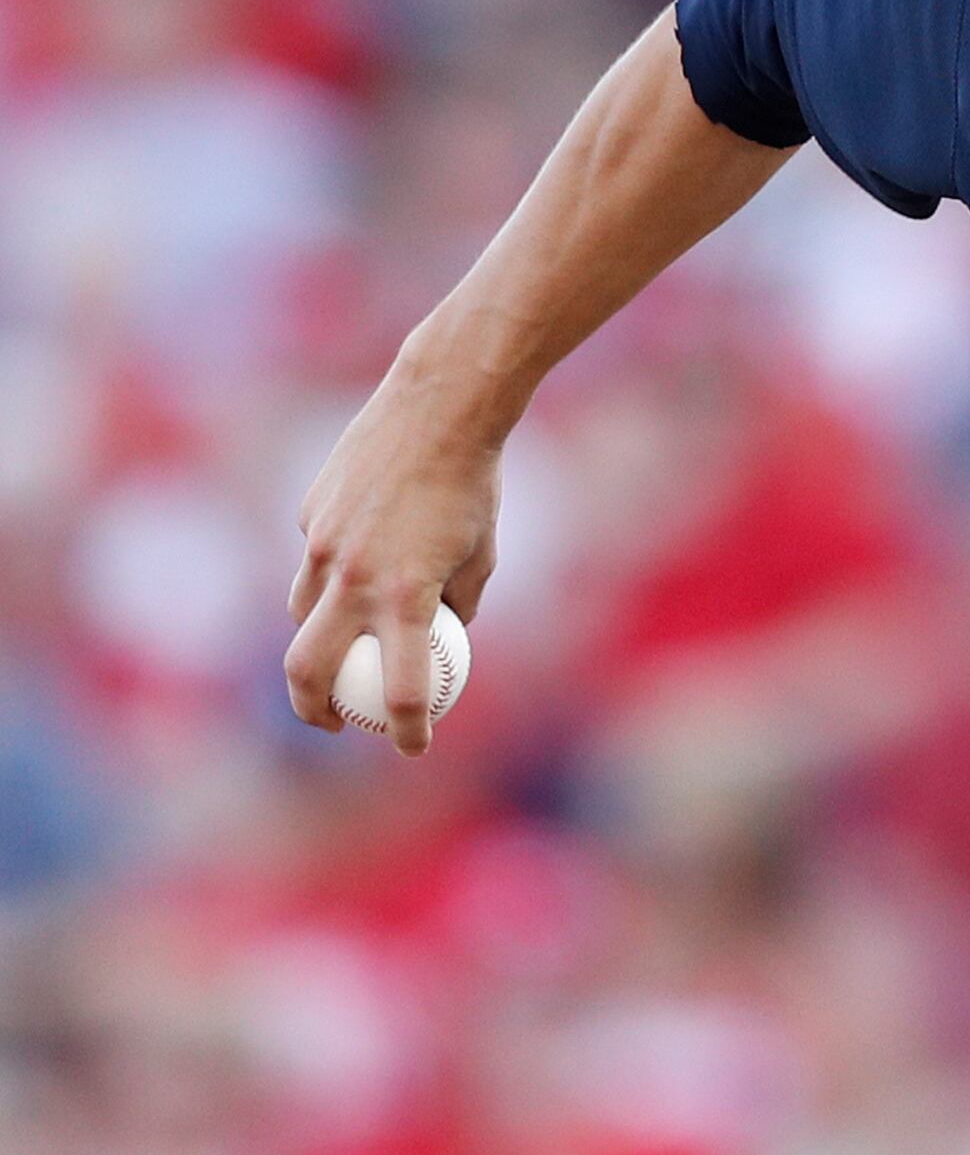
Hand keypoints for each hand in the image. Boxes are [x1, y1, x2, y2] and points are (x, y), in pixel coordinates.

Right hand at [286, 363, 501, 755]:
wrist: (439, 408)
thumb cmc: (474, 484)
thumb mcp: (482, 552)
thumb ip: (458, 603)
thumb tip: (442, 639)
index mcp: (406, 596)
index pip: (403, 689)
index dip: (407, 729)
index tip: (414, 746)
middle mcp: (354, 577)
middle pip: (308, 669)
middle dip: (314, 709)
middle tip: (336, 722)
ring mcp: (322, 546)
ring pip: (302, 613)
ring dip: (316, 640)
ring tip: (338, 653)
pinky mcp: (308, 515)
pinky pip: (314, 560)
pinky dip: (331, 573)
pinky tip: (357, 553)